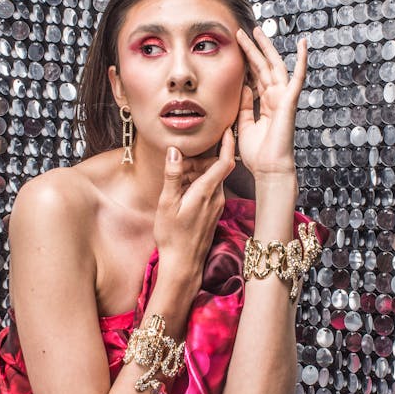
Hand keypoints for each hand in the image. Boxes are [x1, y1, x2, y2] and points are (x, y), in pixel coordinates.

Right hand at [154, 128, 234, 283]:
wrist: (183, 265)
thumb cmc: (173, 237)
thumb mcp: (167, 204)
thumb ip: (172, 176)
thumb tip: (174, 151)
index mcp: (206, 191)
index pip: (225, 160)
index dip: (228, 142)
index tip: (226, 128)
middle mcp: (217, 197)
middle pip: (214, 168)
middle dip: (198, 161)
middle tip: (178, 165)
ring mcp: (216, 206)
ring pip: (210, 179)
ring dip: (195, 175)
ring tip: (175, 185)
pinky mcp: (213, 213)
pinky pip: (208, 191)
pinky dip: (196, 186)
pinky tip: (181, 196)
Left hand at [235, 27, 306, 182]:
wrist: (269, 170)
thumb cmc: (257, 154)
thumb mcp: (243, 125)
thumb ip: (244, 106)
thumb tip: (244, 87)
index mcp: (265, 104)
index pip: (255, 77)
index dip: (246, 61)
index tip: (236, 46)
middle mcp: (275, 98)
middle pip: (263, 67)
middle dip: (252, 49)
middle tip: (242, 31)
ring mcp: (283, 99)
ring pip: (275, 67)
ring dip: (266, 48)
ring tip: (256, 30)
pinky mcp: (289, 102)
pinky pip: (297, 78)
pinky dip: (302, 61)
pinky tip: (303, 44)